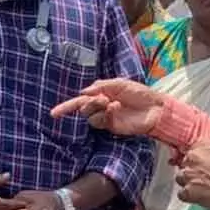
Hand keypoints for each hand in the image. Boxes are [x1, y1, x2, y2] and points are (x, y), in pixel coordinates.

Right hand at [51, 79, 168, 136]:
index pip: (80, 100)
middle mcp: (101, 106)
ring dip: (97, 108)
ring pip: (89, 116)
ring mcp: (106, 117)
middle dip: (89, 102)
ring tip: (112, 104)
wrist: (155, 108)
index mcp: (102, 94)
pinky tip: (115, 109)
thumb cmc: (140, 93)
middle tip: (103, 99)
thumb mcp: (120, 83)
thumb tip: (83, 92)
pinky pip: (100, 121)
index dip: (66, 107)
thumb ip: (101, 86)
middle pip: (83, 107)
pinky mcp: (112, 126)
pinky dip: (105, 114)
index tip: (53, 114)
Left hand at [174, 140, 209, 209]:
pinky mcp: (188, 191)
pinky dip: (190, 197)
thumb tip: (199, 160)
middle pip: (183, 164)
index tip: (198, 166)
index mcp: (203, 145)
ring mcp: (189, 174)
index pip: (188, 150)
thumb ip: (209, 154)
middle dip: (192, 172)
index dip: (193, 161)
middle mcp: (193, 157)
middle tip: (205, 179)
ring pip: (180, 178)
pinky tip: (202, 197)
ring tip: (205, 189)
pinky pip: (181, 194)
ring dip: (189, 184)